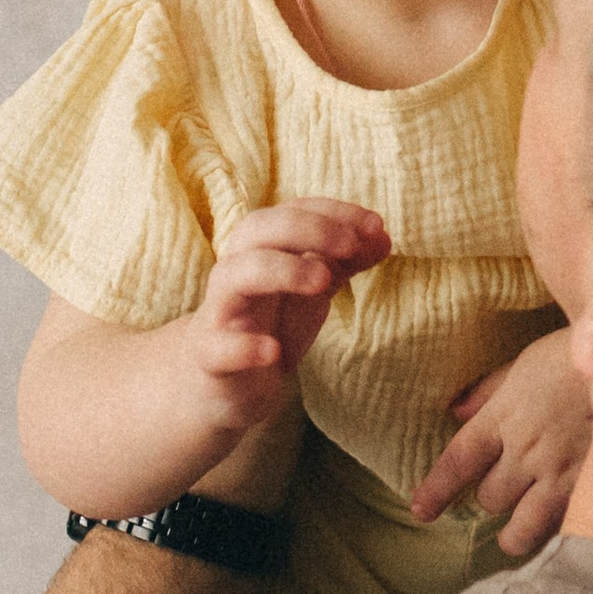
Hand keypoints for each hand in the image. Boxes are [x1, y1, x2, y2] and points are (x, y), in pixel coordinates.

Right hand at [187, 203, 388, 436]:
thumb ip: (344, 262)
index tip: (376, 225)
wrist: (223, 382)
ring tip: (324, 282)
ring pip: (234, 275)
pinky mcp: (209, 356)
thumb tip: (383, 238)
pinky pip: (218, 346)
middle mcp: (236, 269)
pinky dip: (244, 347)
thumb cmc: (271, 323)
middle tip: (352, 245)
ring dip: (281, 271)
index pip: (293, 211)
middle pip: (258, 228)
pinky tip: (273, 352)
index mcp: (261, 248)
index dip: (334, 212)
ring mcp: (219, 311)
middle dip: (308, 229)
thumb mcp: (313, 289)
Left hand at [408, 327, 592, 556]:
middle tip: (505, 487)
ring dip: (515, 530)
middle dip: (493, 495)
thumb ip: (492, 390)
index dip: (435, 490)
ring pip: (519, 527)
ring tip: (516, 532)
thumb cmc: (583, 353)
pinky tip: (562, 526)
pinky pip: (560, 529)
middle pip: (489, 498)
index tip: (420, 510)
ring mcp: (558, 475)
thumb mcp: (529, 360)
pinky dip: (554, 532)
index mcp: (504, 416)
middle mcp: (525, 452)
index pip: (457, 462)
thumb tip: (455, 410)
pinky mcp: (591, 491)